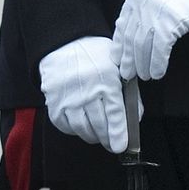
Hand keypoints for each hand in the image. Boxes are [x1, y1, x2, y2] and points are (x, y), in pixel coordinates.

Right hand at [39, 36, 138, 152]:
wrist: (66, 44)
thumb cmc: (96, 56)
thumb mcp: (117, 67)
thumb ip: (128, 92)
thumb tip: (134, 118)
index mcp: (106, 80)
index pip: (114, 112)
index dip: (118, 132)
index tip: (121, 145)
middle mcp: (86, 90)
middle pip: (99, 125)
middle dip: (107, 138)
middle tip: (113, 143)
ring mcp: (68, 98)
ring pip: (82, 129)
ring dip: (92, 136)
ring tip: (98, 135)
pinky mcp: (54, 103)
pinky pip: (65, 126)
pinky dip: (75, 130)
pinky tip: (82, 125)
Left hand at [112, 0, 188, 80]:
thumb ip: (142, 9)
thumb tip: (124, 30)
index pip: (122, 24)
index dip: (119, 45)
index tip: (118, 59)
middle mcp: (143, 1)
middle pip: (130, 37)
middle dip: (128, 59)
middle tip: (128, 73)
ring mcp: (156, 11)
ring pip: (142, 45)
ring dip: (142, 64)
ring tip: (145, 75)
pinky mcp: (171, 21)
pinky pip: (160, 49)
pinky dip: (157, 63)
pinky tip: (157, 73)